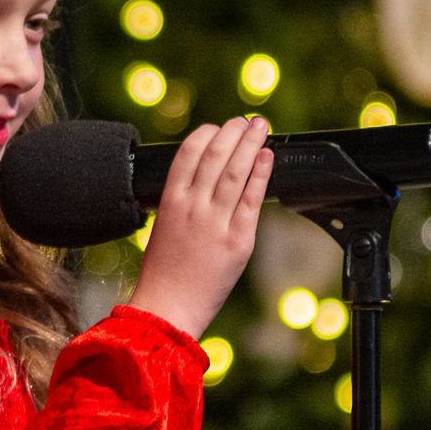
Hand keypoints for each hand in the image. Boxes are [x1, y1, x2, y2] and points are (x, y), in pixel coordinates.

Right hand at [126, 116, 273, 339]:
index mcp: (169, 201)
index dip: (207, 134)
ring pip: (235, 171)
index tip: (219, 128)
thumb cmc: (163, 274)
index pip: (188, 152)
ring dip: (250, 144)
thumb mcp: (163, 228)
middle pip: (215, 155)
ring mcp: (214, 222)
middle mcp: (192, 206)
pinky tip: (267, 157)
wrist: (167, 309)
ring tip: (261, 128)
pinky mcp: (237, 240)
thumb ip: (182, 203)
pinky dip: (261, 174)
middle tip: (247, 120)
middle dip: (234, 132)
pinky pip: (252, 199)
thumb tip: (205, 182)